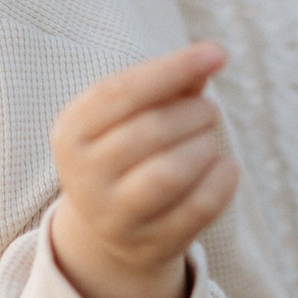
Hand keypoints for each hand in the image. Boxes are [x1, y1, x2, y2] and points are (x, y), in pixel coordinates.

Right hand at [47, 43, 238, 297]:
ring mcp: (115, 217)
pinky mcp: (151, 244)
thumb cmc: (129, 151)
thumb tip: (210, 57)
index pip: (121, 92)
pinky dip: (223, 179)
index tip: (217, 53)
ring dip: (205, 146)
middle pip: (152, 131)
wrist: (112, 228)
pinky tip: (225, 167)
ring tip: (207, 140)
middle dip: (195, 112)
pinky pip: (200, 206)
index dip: (172, 69)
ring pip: (173, 172)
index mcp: (71, 133)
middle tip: (209, 111)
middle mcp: (83, 178)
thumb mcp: (133, 115)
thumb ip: (168, 84)